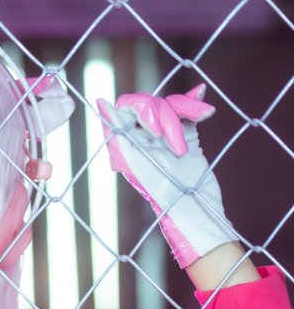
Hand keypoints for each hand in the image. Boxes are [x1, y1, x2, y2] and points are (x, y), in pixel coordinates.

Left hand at [97, 84, 237, 267]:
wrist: (197, 206)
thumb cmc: (164, 192)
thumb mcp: (136, 161)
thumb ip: (118, 133)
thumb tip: (101, 102)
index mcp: (126, 142)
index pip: (126, 106)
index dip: (142, 109)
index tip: (156, 131)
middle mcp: (142, 137)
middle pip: (152, 103)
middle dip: (168, 118)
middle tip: (177, 148)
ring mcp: (164, 134)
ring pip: (171, 104)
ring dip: (188, 111)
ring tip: (203, 121)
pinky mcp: (185, 134)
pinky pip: (187, 109)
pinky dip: (196, 107)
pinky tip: (206, 111)